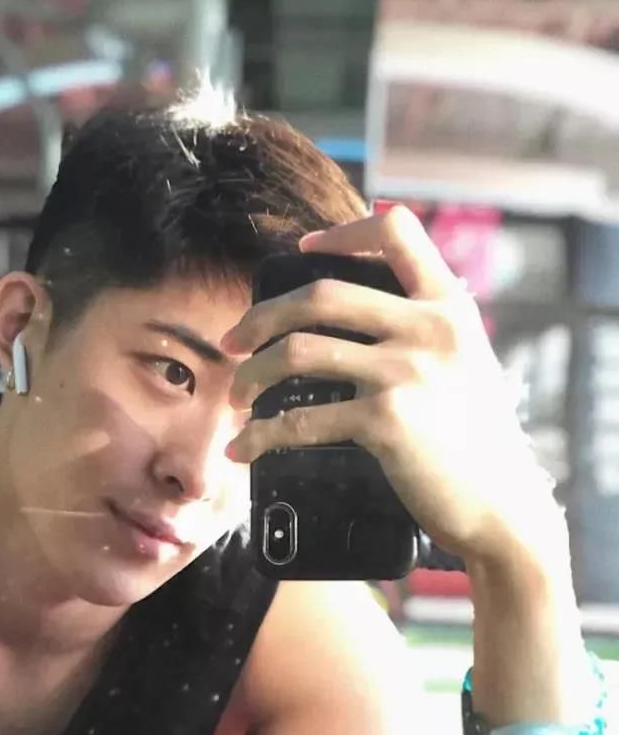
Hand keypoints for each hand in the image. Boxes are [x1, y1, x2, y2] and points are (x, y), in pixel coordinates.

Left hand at [221, 206, 560, 564]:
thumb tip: (354, 317)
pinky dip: (261, 436)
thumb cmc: (475, 437)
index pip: (396, 230)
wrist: (502, 504)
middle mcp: (430, 328)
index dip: (342, 232)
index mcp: (449, 305)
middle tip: (232, 342)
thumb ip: (422, 329)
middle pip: (321, 295)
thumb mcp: (466, 360)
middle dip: (261, 317)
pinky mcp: (386, 421)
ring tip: (236, 398)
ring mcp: (407, 372)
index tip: (303, 249)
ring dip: (251, 376)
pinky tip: (243, 449)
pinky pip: (302, 419)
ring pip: (299, 351)